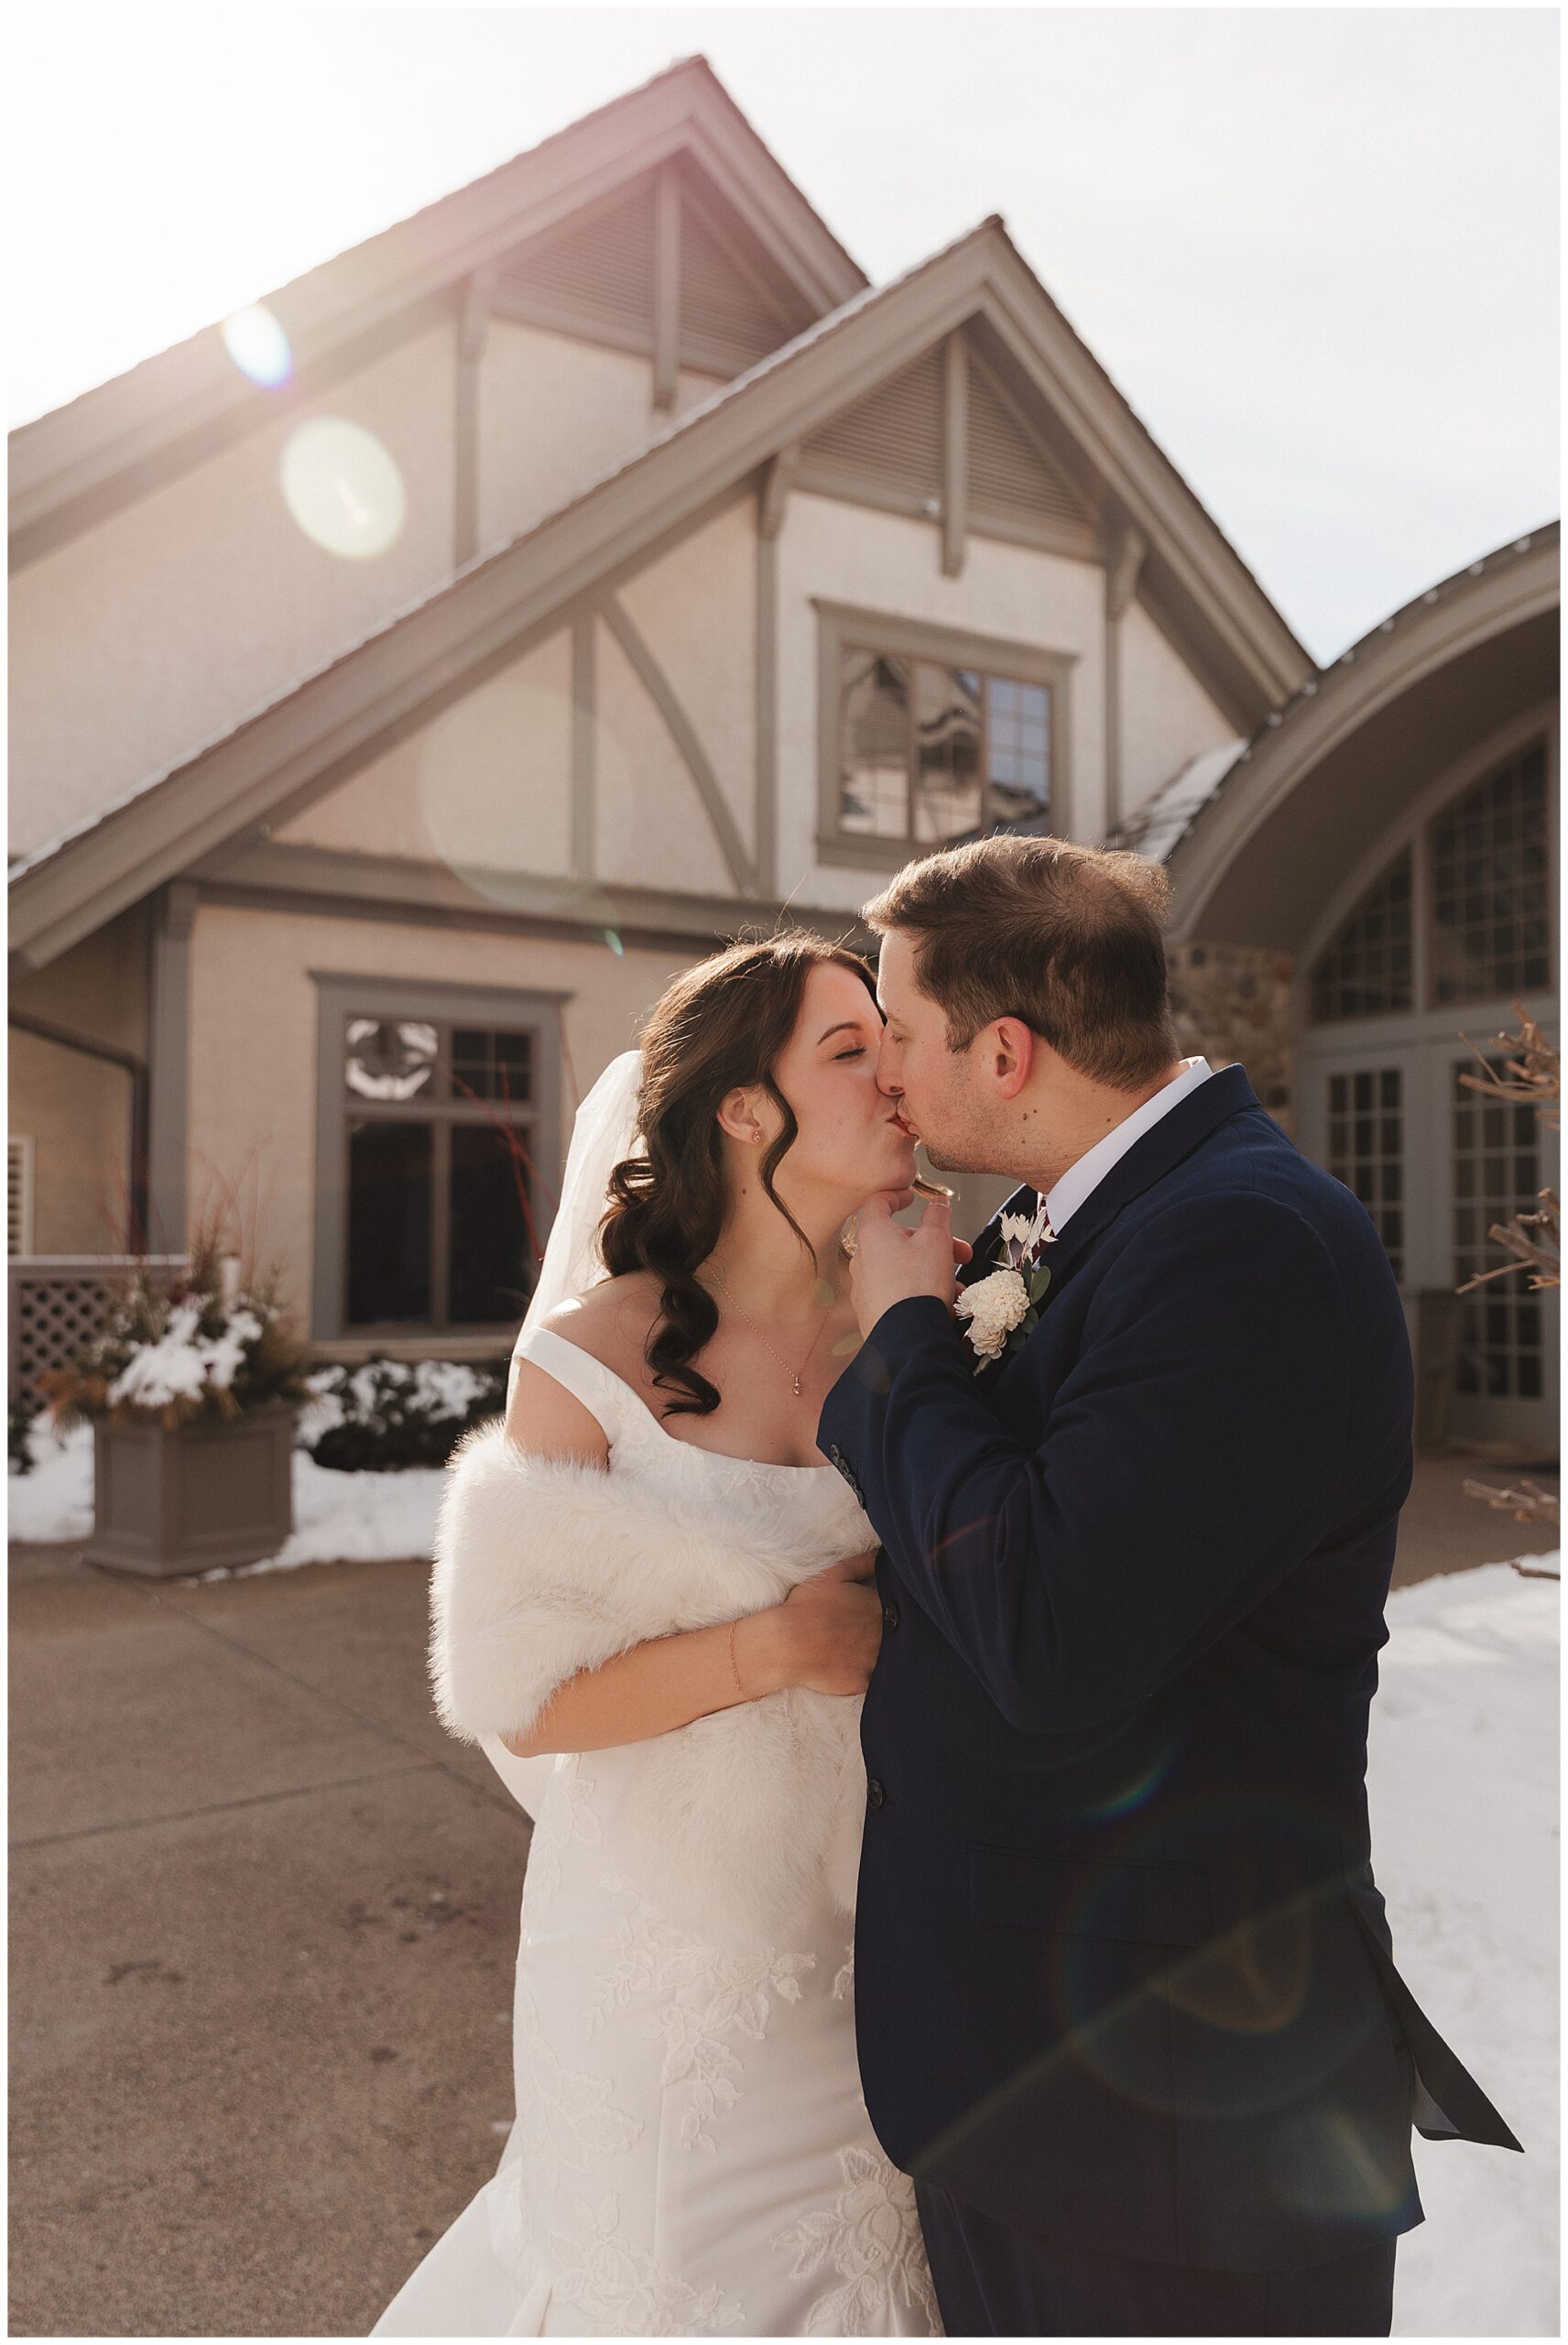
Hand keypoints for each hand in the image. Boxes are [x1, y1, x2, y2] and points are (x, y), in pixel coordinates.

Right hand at [776, 1551, 882, 1695]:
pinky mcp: (864, 1681)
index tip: (879, 1611)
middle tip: (866, 1630)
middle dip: (888, 1630)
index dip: (890, 1609)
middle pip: (896, 1633)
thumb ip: (862, 1563)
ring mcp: (875, 1660)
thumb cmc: (806, 1606)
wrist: (786, 1645)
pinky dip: (867, 1673)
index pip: (898, 1608)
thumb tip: (882, 1555)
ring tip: (860, 1648)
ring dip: (881, 1652)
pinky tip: (853, 1667)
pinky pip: (874, 1678)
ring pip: (888, 1656)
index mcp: (878, 1607)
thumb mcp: (832, 1574)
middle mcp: (883, 1635)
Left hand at [846, 1188, 972, 1337]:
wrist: (907, 1336)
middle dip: (932, 1243)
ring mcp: (864, 1286)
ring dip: (931, 1269)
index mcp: (872, 1234)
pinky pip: (898, 1291)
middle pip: (897, 1240)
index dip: (896, 1195)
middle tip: (959, 1250)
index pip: (878, 1202)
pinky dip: (919, 1290)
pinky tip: (943, 1302)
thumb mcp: (936, 1240)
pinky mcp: (871, 1310)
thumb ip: (938, 1216)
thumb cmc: (918, 1286)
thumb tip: (938, 1205)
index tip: (911, 1197)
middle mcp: (862, 1258)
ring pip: (902, 1267)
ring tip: (957, 1283)